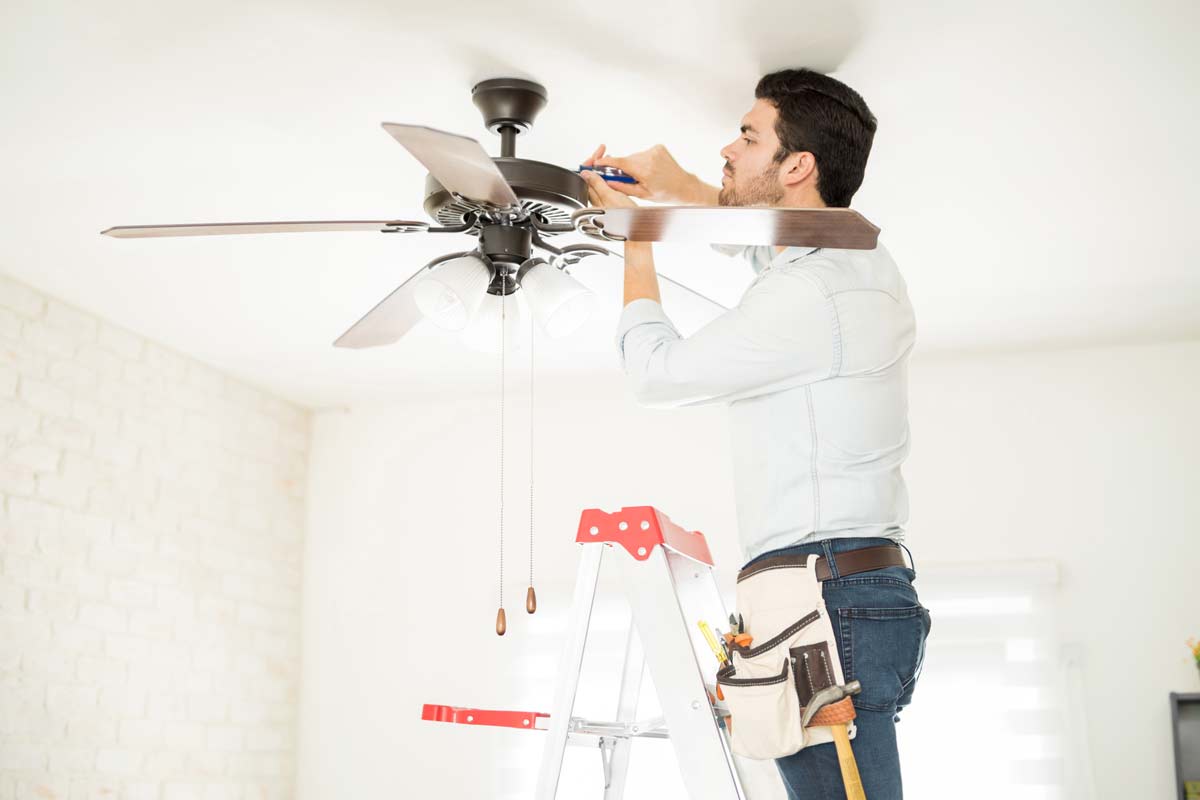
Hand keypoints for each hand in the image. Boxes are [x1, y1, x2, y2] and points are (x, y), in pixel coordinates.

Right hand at [580, 143, 700, 203]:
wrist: (683, 186)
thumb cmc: (665, 193)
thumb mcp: (642, 194)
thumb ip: (622, 187)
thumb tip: (607, 182)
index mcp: (644, 171)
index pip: (619, 162)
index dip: (606, 162)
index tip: (597, 163)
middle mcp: (649, 158)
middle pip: (626, 159)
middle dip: (624, 168)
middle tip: (630, 178)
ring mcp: (654, 151)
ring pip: (634, 156)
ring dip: (634, 164)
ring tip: (644, 175)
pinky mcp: (658, 147)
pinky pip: (643, 153)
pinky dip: (643, 160)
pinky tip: (651, 168)